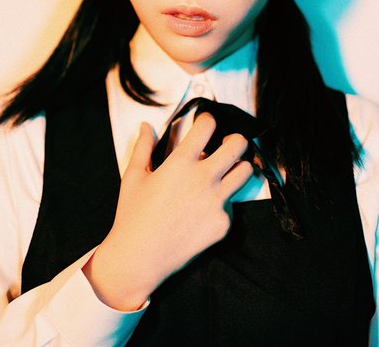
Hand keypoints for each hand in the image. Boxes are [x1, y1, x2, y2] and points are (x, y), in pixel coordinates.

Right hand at [83, 112, 252, 309]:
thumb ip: (143, 147)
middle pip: (238, 145)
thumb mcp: (133, 176)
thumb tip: (146, 126)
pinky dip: (223, 202)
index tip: (204, 124)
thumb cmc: (132, 215)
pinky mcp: (223, 224)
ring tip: (226, 170)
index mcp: (182, 162)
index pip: (208, 126)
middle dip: (235, 139)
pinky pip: (232, 205)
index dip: (207, 120)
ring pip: (245, 172)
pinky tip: (205, 208)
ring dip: (238, 167)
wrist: (139, 258)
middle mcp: (204, 178)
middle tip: (228, 143)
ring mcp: (217, 202)